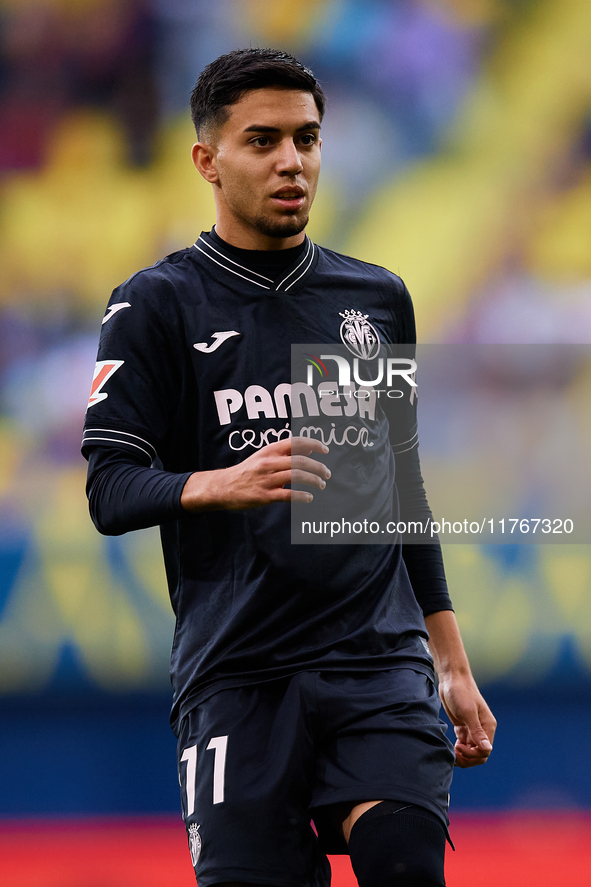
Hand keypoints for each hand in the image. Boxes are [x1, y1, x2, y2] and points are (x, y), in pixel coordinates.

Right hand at [181, 436, 330, 511]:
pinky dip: (302, 496)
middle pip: (300, 461)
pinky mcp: (264, 496)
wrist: (223, 487)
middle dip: (318, 467)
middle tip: (327, 473)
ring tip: (321, 484)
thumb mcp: (263, 456)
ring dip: (314, 480)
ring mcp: (266, 479)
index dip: (313, 444)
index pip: (296, 442)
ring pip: (297, 476)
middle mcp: (268, 463)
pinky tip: (309, 497)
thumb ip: (285, 453)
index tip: (325, 450)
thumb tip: (309, 451)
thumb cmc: (246, 471)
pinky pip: (288, 495)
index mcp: (269, 451)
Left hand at [438, 673, 496, 767]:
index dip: (473, 755)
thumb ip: (477, 731)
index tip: (459, 747)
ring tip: (452, 752)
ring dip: (463, 756)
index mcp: (488, 726)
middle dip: (468, 758)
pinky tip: (451, 748)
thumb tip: (487, 749)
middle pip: (479, 754)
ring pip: (471, 751)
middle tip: (454, 755)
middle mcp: (482, 729)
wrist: (452, 678)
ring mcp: (472, 729)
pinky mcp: (463, 727)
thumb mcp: (468, 712)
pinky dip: (459, 749)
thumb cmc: (461, 692)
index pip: (485, 751)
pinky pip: (464, 744)